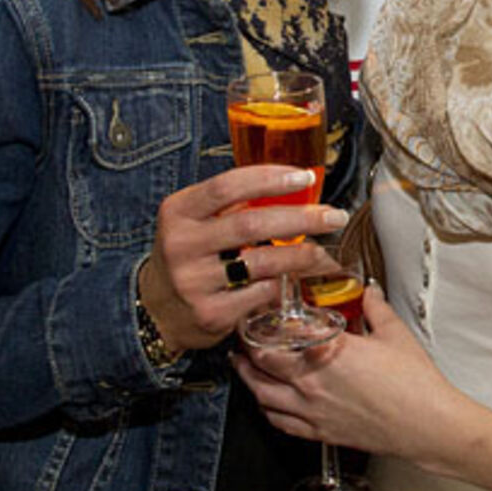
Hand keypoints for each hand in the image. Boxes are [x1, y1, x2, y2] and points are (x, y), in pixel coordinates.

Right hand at [140, 165, 345, 352]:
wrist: (156, 311)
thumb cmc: (189, 255)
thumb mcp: (194, 222)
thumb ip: (231, 203)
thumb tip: (292, 184)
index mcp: (178, 211)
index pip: (228, 186)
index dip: (270, 179)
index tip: (305, 177)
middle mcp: (182, 244)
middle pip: (252, 224)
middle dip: (302, 218)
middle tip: (334, 217)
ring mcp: (194, 281)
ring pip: (262, 262)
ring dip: (302, 255)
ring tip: (324, 252)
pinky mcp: (210, 313)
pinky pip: (260, 293)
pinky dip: (284, 284)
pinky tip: (296, 280)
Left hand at [231, 283, 475, 467]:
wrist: (426, 425)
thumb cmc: (413, 386)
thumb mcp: (394, 334)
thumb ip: (375, 308)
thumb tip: (369, 293)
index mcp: (328, 352)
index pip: (278, 335)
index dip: (262, 323)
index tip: (260, 313)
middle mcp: (313, 383)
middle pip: (261, 363)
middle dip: (247, 347)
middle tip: (245, 336)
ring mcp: (313, 411)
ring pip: (262, 395)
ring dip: (247, 378)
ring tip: (242, 365)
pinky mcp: (320, 433)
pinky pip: (279, 422)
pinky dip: (266, 410)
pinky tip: (267, 402)